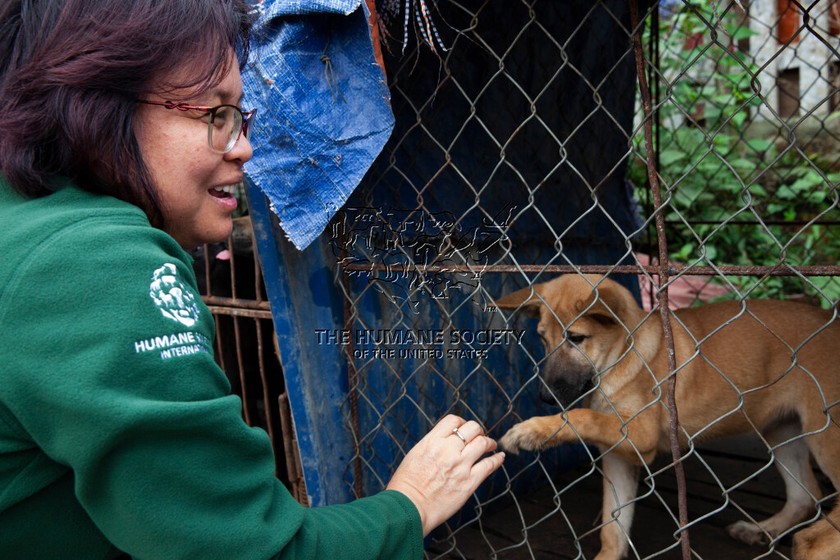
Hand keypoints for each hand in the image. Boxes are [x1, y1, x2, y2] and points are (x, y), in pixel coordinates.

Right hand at [386, 414, 504, 535]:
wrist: (408, 508)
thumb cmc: (406, 485)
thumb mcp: (414, 455)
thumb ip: (431, 446)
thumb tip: (444, 441)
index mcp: (432, 441)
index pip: (453, 420)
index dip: (461, 422)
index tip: (463, 428)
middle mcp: (448, 450)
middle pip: (472, 428)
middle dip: (478, 430)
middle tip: (479, 436)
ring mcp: (460, 465)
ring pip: (483, 443)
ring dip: (489, 442)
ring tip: (491, 445)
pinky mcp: (469, 482)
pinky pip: (489, 465)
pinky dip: (497, 459)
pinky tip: (500, 457)